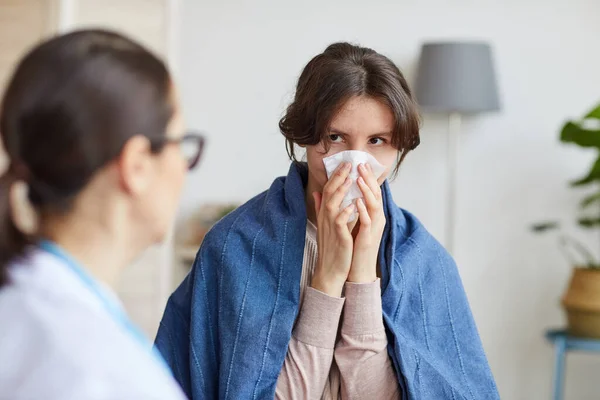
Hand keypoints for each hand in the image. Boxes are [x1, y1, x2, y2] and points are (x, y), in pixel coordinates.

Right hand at [311, 162, 355, 296]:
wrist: (330, 269)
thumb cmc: (331, 247)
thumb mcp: (325, 225)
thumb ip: (321, 208)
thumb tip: (317, 193)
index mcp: (324, 214)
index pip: (328, 190)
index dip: (336, 176)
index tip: (344, 163)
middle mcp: (325, 218)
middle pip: (329, 193)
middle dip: (338, 177)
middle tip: (348, 164)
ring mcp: (331, 227)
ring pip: (333, 204)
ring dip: (342, 191)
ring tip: (350, 178)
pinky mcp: (338, 237)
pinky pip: (340, 222)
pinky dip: (346, 212)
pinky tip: (354, 204)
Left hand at [347, 163, 385, 283]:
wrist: (358, 269)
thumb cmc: (357, 246)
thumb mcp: (355, 224)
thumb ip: (353, 209)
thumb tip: (348, 194)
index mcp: (373, 215)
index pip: (372, 192)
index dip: (368, 178)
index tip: (361, 164)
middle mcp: (377, 220)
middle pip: (376, 195)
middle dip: (368, 179)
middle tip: (362, 165)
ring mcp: (374, 229)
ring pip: (374, 206)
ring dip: (366, 191)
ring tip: (358, 178)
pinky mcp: (368, 238)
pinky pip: (367, 222)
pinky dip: (362, 210)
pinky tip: (356, 201)